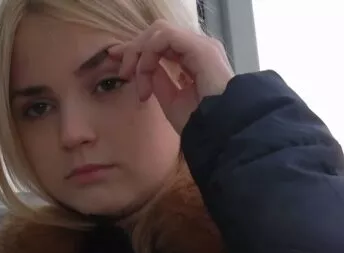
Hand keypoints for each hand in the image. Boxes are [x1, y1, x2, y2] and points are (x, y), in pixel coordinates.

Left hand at [109, 20, 233, 134]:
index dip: (138, 52)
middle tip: (121, 71)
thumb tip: (144, 66)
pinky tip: (145, 73)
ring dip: (139, 52)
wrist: (222, 131)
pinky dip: (148, 53)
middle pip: (158, 33)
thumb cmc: (202, 123)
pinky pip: (164, 37)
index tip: (121, 69)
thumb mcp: (172, 100)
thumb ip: (159, 80)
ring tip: (133, 77)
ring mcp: (201, 45)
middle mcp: (199, 48)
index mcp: (195, 59)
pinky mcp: (199, 47)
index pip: (162, 44)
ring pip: (158, 31)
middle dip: (134, 48)